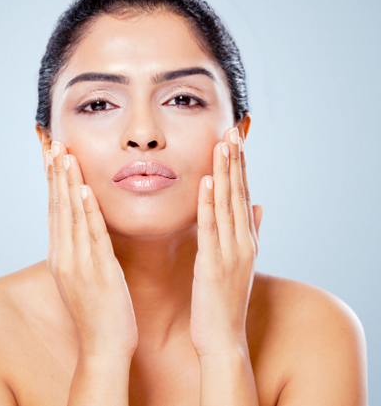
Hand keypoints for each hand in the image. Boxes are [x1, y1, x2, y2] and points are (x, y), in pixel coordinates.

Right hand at [45, 140, 137, 358]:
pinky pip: (92, 236)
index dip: (53, 181)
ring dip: (68, 185)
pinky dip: (87, 212)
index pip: (54, 210)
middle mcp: (64, 255)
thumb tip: (68, 224)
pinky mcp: (98, 271)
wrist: (103, 344)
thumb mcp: (80, 274)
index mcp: (60, 255)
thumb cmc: (97, 308)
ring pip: (71, 216)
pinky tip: (84, 190)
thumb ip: (74, 248)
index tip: (52, 155)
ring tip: (65, 156)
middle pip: (58, 207)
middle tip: (54, 143)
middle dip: (56, 174)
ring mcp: (79, 263)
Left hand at [190, 127, 262, 357]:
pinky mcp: (213, 264)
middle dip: (235, 162)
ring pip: (227, 206)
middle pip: (239, 194)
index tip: (235, 141)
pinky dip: (208, 204)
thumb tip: (261, 204)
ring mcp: (231, 253)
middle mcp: (243, 242)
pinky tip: (206, 182)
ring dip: (224, 174)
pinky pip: (210, 229)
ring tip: (222, 146)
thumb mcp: (241, 261)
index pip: (244, 195)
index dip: (240, 167)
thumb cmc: (225, 298)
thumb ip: (251, 231)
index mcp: (247, 239)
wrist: (223, 337)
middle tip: (231, 132)